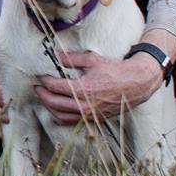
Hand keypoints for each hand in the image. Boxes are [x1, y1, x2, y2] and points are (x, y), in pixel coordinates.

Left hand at [33, 49, 166, 124]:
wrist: (137, 84)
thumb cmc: (116, 70)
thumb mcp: (92, 59)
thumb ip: (71, 58)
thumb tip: (55, 54)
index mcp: (83, 90)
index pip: (54, 87)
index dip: (44, 80)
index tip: (40, 75)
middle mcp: (84, 106)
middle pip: (53, 103)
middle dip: (42, 94)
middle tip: (37, 86)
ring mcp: (89, 115)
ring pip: (60, 115)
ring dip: (49, 106)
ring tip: (45, 96)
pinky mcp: (94, 119)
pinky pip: (71, 121)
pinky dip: (60, 115)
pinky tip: (57, 107)